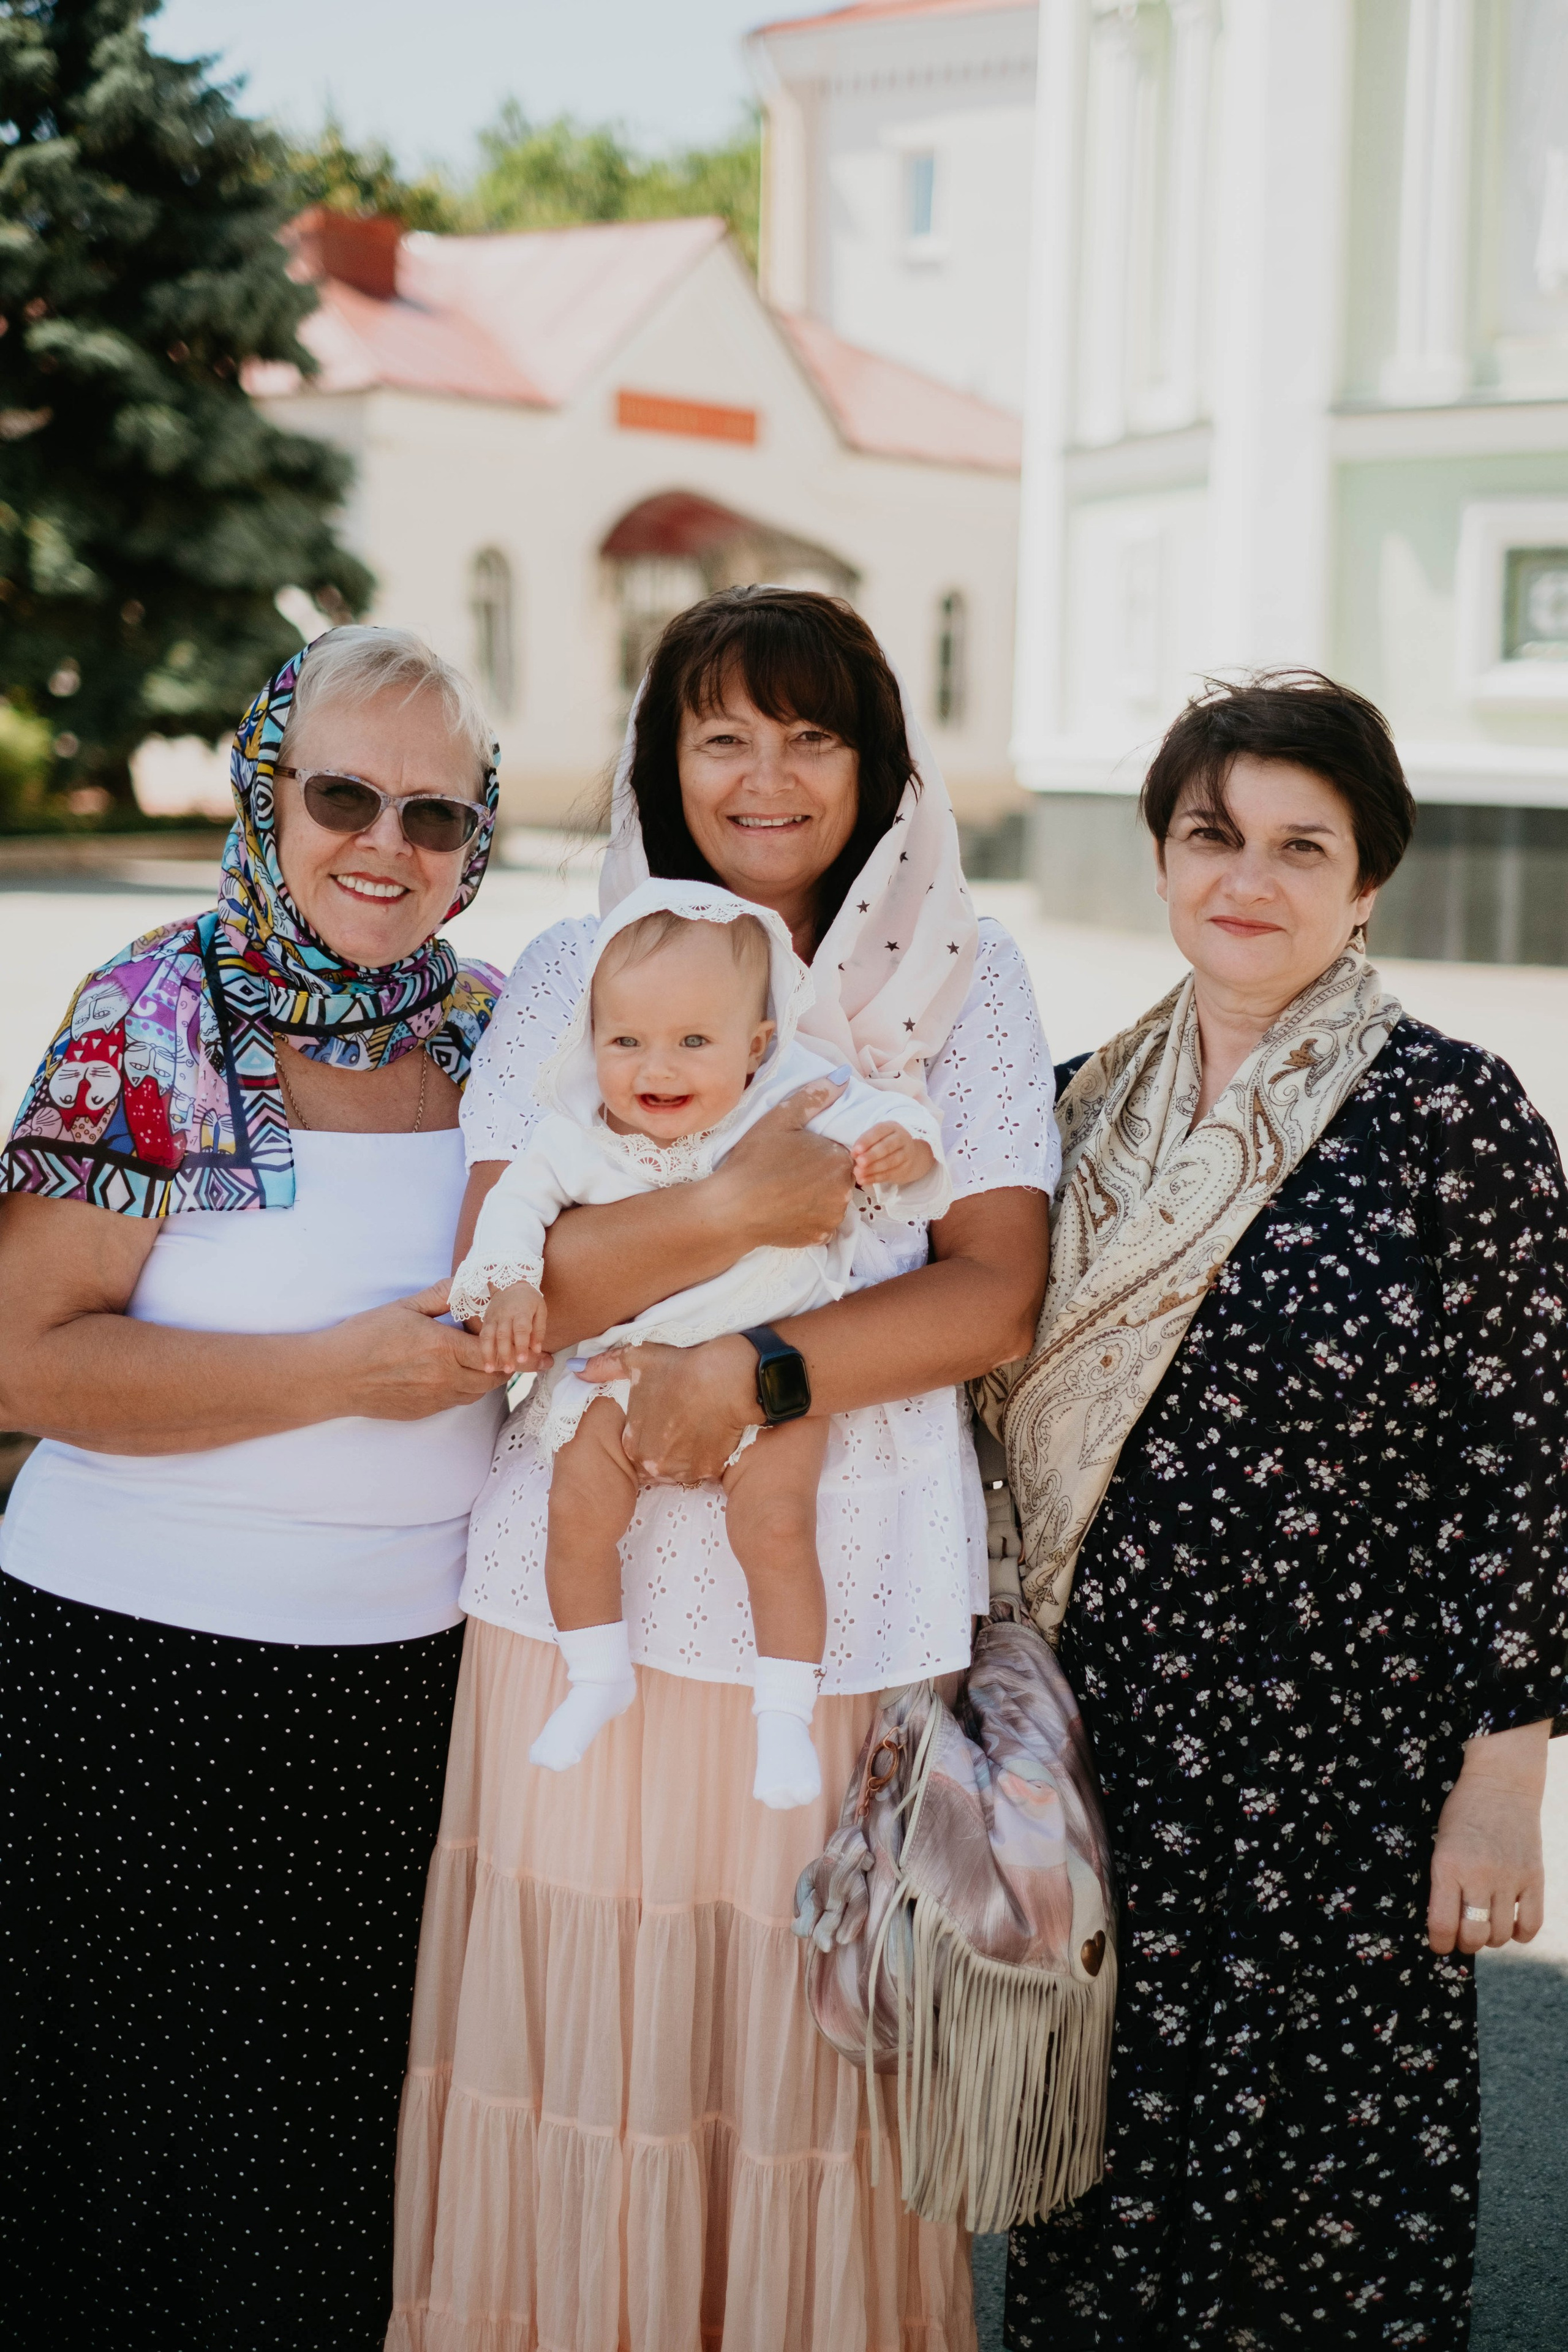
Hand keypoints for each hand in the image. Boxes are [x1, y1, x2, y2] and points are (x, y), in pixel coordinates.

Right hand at [324, 1279, 509, 1420]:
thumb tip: (465, 1283)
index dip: (510, 1348)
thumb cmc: (366, 1337)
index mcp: (443, 1349)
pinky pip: (456, 1402)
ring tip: (477, 1359)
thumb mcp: (404, 1307)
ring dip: (484, 1377)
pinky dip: (464, 1389)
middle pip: (493, 1377)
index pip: (495, 1352)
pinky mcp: (424, 1411)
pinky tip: (453, 1373)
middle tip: (499, 1348)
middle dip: (503, 1363)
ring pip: (477, 1393)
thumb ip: (440, 1295)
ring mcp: (435, 1398)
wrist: (335, 1375)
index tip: (520, 1344)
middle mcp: (444, 1378)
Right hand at [479, 1280, 550, 1374]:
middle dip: (505, 1353)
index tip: (523, 1359)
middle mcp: (505, 1314)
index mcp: (521, 1311)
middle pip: (503, 1335)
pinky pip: (482, 1336)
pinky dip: (482, 1350)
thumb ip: (539, 1330)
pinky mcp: (486, 1320)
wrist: (509, 1283)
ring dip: (488, 1354)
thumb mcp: (540, 1310)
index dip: (521, 1344)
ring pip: (488, 1336)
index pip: (521, 1329)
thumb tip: (537, 1349)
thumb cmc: (529, 1300)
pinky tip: (485, 1363)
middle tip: (509, 1369)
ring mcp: (493, 1317)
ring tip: (489, 1369)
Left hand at [577, 1332, 760, 1483]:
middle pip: (653, 1463)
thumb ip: (604, 1367)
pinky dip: (702, 1457)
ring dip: (680, 1456)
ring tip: (692, 1428)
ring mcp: (684, 1470)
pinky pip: (701, 1470)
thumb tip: (576, 1369)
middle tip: (676, 1424)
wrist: (729, 1378)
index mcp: (633, 1443)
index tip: (657, 1419)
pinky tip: (707, 1434)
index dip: (645, 1434)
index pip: (632, 1450)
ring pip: (676, 1469)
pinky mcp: (710, 1471)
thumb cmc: (681, 1368)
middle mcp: (655, 1464)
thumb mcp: (637, 1360)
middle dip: (661, 1448)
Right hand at [714, 1082, 854, 1248]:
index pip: (841, 1151)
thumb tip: (844, 1076)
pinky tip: (786, 1208)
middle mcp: (845, 1191)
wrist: (732, 1209)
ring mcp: (833, 1217)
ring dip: (816, 1195)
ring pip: (831, 1200)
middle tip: (788, 1171)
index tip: (796, 1153)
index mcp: (840, 1159)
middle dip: (820, 1172)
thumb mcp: (781, 1118)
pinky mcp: (819, 1237)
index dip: (818, 1150)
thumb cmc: (754, 1160)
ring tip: (785, 1190)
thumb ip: (815, 1096)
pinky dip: (808, 1216)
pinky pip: (821, 1222)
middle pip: (838, 1176)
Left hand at [851, 1122, 934, 1191]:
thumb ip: (865, 1144)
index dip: (866, 1141)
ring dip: (872, 1169)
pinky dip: (875, 1178)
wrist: (910, 1156)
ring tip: (859, 1173)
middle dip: (871, 1155)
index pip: (879, 1131)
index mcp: (891, 1127)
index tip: (855, 1151)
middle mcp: (901, 1138)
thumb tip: (855, 1155)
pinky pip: (890, 1174)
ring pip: (890, 1162)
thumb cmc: (885, 1144)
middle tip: (859, 1162)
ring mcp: (906, 1153)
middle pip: (887, 1147)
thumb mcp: (876, 1139)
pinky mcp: (906, 1168)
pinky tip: (864, 1180)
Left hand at [1428, 1719, 1550, 1953]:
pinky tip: (1511, 1925)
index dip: (1440, 1944)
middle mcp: (1479, 1875)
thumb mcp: (1440, 1843)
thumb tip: (1442, 1923)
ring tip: (1485, 1926)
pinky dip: (1521, 1934)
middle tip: (1463, 1937)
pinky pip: (1531, 1924)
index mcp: (1447, 1865)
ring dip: (1491, 1939)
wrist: (1500, 1783)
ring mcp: (1510, 1878)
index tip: (1439, 1945)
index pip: (1442, 1925)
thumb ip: (1441, 1881)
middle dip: (1465, 1944)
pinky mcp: (1534, 1878)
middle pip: (1474, 1936)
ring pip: (1501, 1935)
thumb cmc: (1461, 1813)